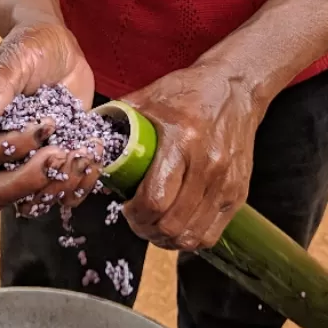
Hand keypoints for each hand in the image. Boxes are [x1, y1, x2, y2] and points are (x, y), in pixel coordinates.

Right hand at [0, 23, 97, 213]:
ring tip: (84, 155)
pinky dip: (80, 186)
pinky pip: (60, 196)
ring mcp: (24, 164)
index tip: (48, 123)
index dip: (15, 147)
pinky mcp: (53, 167)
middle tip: (62, 155)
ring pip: (29, 203)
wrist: (60, 50)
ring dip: (59, 187)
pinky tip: (93, 158)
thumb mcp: (16, 59)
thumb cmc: (31, 48)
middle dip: (31, 181)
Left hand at [122, 62, 260, 251]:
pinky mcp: (239, 193)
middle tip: (136, 218)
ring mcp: (227, 182)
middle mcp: (208, 165)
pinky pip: (211, 234)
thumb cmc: (188, 92)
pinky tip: (177, 226)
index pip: (155, 200)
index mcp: (182, 141)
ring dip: (166, 239)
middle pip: (172, 224)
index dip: (134, 214)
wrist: (235, 88)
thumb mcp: (148, 98)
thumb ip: (116, 120)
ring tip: (154, 225)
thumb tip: (88, 142)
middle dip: (146, 229)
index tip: (125, 206)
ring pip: (192, 236)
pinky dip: (190, 239)